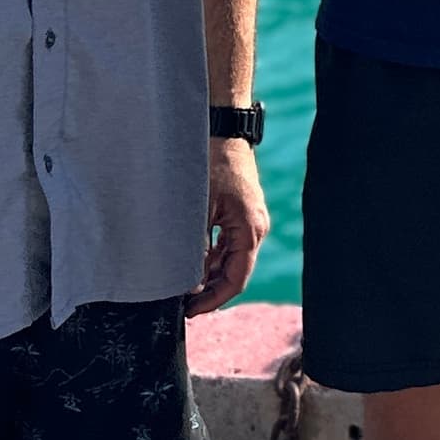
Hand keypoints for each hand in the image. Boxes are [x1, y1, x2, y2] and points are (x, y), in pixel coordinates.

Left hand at [190, 140, 266, 314]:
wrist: (222, 128)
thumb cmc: (211, 163)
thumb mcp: (198, 207)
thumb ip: (195, 245)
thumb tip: (189, 280)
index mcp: (250, 230)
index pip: (236, 279)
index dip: (213, 300)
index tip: (191, 311)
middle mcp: (255, 228)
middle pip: (235, 273)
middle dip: (210, 291)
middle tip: (183, 304)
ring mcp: (249, 220)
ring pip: (231, 260)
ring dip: (209, 275)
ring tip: (183, 286)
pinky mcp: (241, 212)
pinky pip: (229, 244)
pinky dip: (212, 257)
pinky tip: (192, 263)